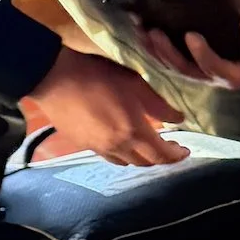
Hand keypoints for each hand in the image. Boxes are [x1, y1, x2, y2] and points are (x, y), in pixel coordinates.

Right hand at [31, 44, 186, 166]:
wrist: (54, 77)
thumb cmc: (97, 76)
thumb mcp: (135, 84)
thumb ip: (159, 106)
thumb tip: (179, 119)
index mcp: (133, 132)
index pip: (161, 155)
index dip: (176, 156)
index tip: (185, 151)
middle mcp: (117, 147)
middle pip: (145, 163)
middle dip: (161, 158)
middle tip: (169, 146)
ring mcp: (97, 148)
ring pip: (126, 162)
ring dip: (141, 158)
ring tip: (148, 145)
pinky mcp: (82, 144)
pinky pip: (108, 156)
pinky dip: (122, 154)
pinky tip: (122, 142)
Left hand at [133, 2, 239, 88]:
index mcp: (235, 75)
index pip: (216, 69)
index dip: (202, 55)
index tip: (191, 35)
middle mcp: (212, 77)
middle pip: (186, 70)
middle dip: (168, 53)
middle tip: (155, 32)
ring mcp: (196, 70)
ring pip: (171, 66)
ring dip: (154, 49)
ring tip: (143, 29)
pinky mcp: (184, 60)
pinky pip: (164, 56)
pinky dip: (151, 43)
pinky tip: (140, 25)